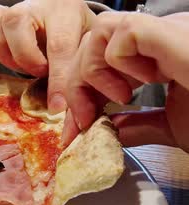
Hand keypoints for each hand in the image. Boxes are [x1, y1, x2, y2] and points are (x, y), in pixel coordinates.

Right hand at [0, 0, 95, 112]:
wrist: (60, 20)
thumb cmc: (74, 36)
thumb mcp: (84, 48)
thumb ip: (77, 71)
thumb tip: (65, 108)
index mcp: (63, 8)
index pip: (58, 44)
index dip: (57, 79)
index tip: (57, 106)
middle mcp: (32, 3)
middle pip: (15, 24)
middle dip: (26, 58)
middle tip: (40, 72)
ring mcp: (7, 10)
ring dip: (7, 58)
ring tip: (25, 65)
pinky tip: (10, 57)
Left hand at [64, 12, 188, 151]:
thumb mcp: (173, 125)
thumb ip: (139, 125)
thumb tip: (109, 130)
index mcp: (162, 54)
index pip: (101, 56)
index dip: (80, 91)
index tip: (77, 128)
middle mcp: (163, 37)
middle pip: (92, 41)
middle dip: (77, 86)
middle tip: (86, 119)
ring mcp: (169, 31)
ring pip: (100, 29)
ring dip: (94, 70)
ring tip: (121, 97)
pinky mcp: (172, 34)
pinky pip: (122, 32)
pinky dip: (117, 62)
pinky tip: (143, 84)